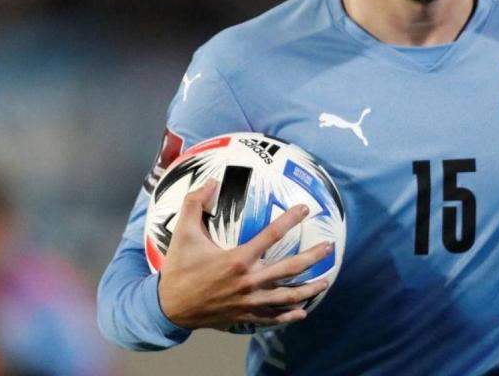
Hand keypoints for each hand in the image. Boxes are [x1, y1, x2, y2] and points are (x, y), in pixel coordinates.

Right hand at [157, 179, 332, 329]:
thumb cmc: (179, 270)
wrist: (169, 308)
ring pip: (288, 296)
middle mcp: (249, 281)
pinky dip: (290, 315)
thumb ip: (194, 204)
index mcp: (237, 259)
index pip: (272, 234)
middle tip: (329, 247)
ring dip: (310, 289)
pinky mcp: (246, 316)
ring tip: (326, 281)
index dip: (290, 219)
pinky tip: (303, 310)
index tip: (305, 209)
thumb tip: (210, 181)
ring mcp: (250, 302)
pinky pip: (273, 317)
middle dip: (313, 256)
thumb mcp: (182, 234)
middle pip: (290, 268)